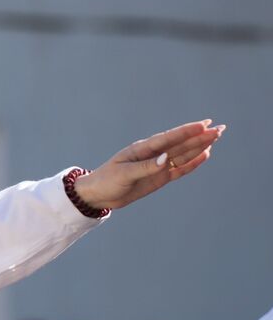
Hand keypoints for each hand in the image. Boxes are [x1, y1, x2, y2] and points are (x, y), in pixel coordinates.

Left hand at [73, 119, 223, 210]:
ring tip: (216, 136)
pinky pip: (179, 169)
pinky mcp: (159, 177)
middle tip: (220, 128)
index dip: (186, 131)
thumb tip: (166, 159)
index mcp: (142, 149)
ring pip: (182, 154)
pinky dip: (192, 162)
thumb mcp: (124, 174)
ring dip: (199, 146)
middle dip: (200, 136)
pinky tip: (204, 154)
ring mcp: (157, 165)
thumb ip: (146, 167)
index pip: (168, 138)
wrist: (99, 194)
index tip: (204, 125)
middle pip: (180, 144)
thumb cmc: (107, 180)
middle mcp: (153, 154)